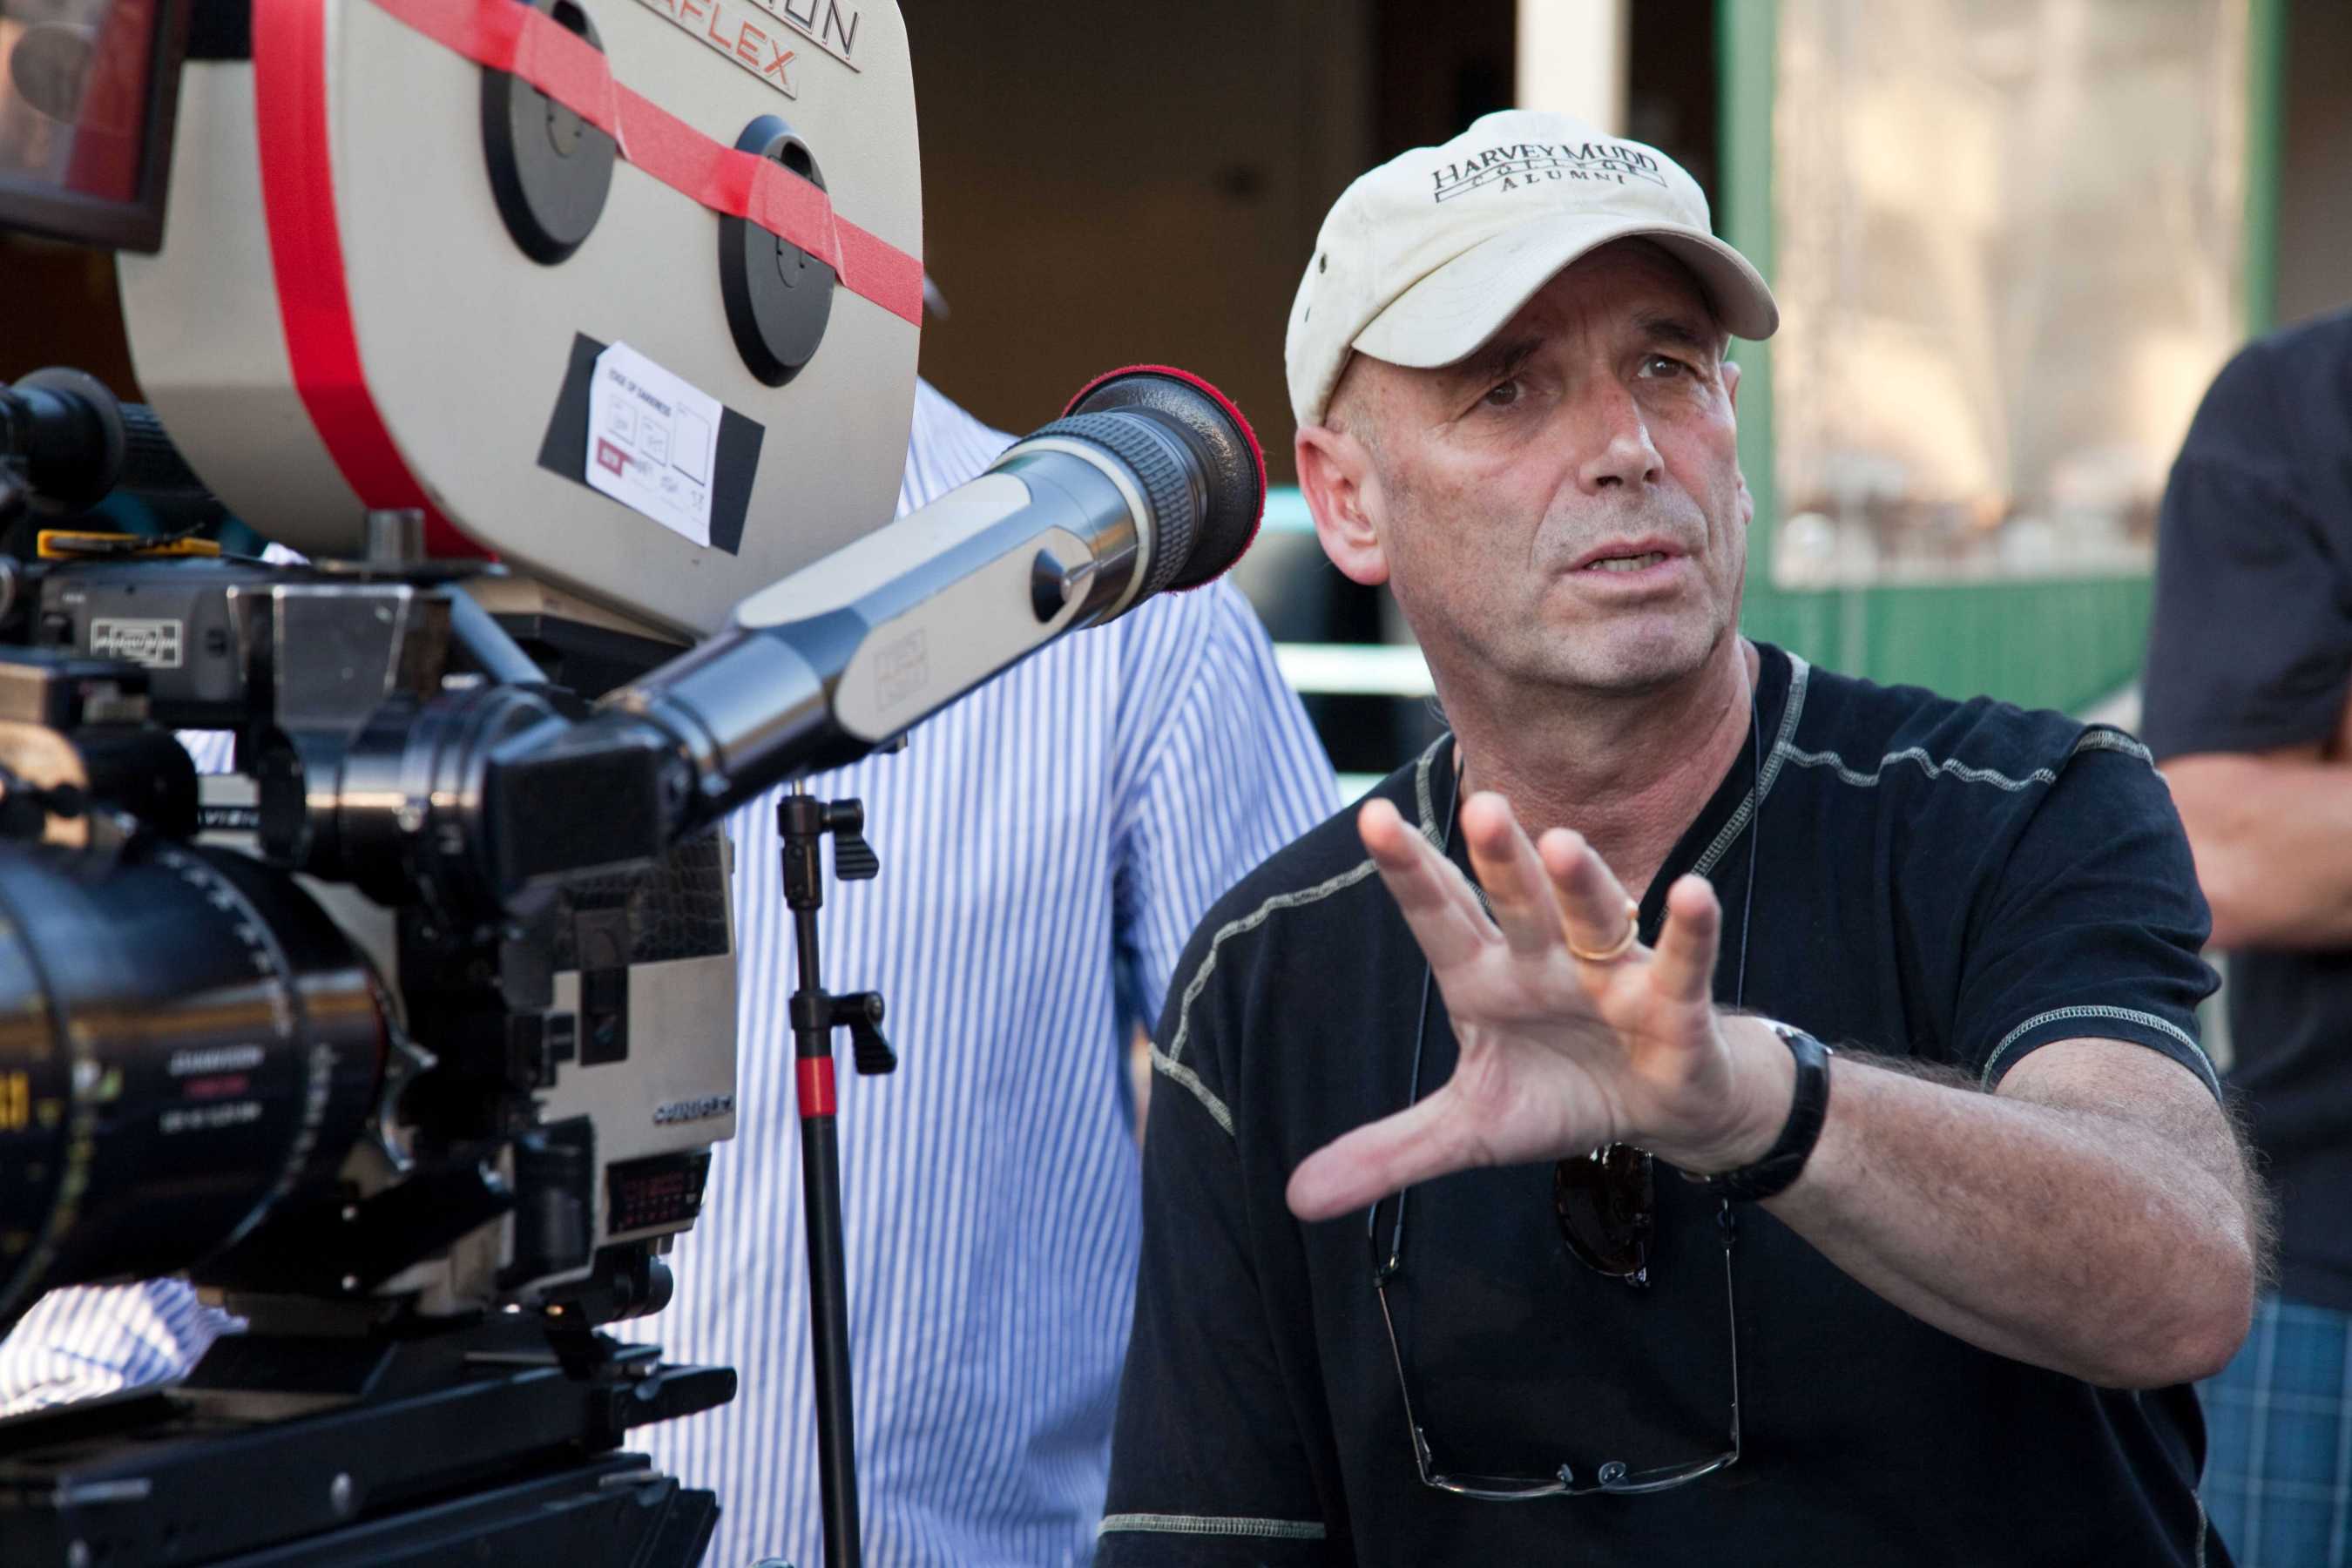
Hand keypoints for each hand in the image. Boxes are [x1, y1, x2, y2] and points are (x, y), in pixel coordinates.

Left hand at [1284, 791, 1791, 1221]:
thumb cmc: (1558, 1096)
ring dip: (1580, 884)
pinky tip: (1692, 894)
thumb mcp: (1467, 1130)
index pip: (1439, 916)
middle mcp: (1542, 960)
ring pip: (1593, 918)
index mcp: (1483, 977)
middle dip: (1498, 860)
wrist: (1656, 1113)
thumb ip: (1386, 1153)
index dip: (1409, 869)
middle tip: (1480, 807)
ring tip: (1563, 844)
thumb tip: (1295, 1197)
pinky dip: (1689, 933)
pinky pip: (1681, 963)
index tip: (1372, 817)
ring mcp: (1609, 975)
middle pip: (1515, 903)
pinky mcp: (1673, 1004)